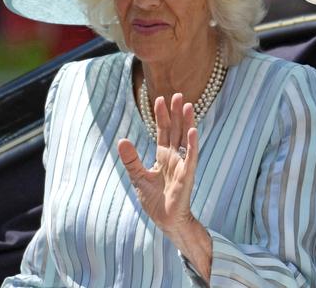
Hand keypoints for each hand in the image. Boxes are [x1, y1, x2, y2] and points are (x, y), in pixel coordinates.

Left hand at [118, 93, 197, 234]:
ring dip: (187, 122)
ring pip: (186, 139)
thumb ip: (131, 159)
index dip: (161, 116)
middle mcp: (174, 157)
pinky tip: (193, 130)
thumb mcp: (138, 177)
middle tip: (176, 94)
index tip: (159, 99)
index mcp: (163, 156)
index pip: (163, 131)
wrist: (165, 221)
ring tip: (187, 105)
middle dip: (176, 113)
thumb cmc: (155, 200)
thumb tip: (122, 140)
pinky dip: (192, 144)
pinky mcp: (187, 175)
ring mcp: (182, 165)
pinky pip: (191, 157)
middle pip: (176, 130)